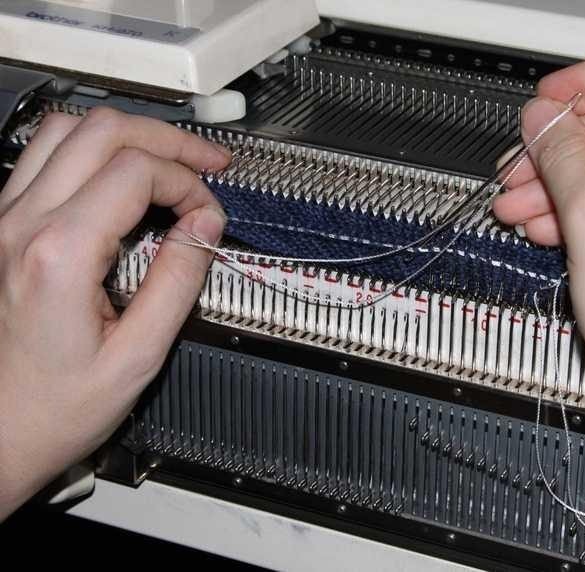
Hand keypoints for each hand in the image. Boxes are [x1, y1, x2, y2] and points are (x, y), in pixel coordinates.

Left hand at [0, 108, 229, 518]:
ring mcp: (3, 221)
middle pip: (102, 131)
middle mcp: (21, 226)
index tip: (208, 212)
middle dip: (166, 141)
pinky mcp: (0, 228)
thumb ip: (178, 280)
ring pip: (66, 130)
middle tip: (206, 164)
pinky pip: (43, 157)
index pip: (137, 171)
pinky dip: (91, 152)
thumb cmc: (53, 407)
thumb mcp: (138, 355)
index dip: (187, 182)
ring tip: (166, 160)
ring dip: (126, 136)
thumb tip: (205, 225)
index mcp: (58, 255)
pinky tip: (119, 178)